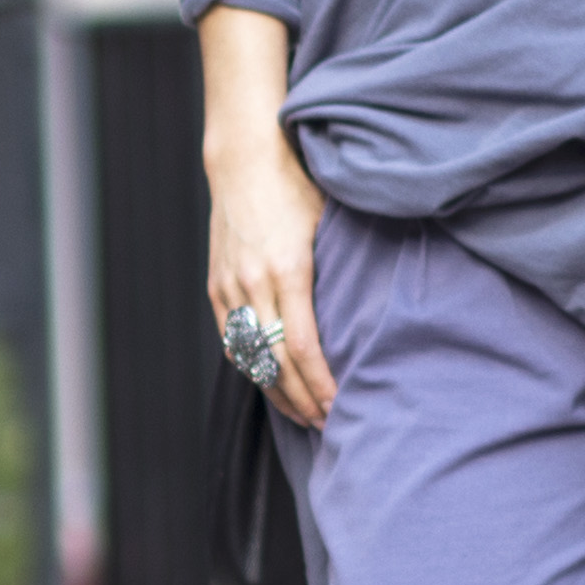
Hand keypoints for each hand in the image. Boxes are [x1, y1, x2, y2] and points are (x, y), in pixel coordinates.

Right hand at [207, 128, 335, 427]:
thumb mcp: (327, 225)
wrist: (244, 160)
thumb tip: (369, 315)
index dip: (321, 384)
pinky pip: (230, 340)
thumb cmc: (295, 186)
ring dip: (275, 391)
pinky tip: (270, 382)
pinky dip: (250, 368)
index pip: (304, 347)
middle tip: (327, 424)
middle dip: (302, 400)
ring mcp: (229, 287)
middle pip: (275, 362)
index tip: (341, 405)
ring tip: (301, 414)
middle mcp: (253, 284)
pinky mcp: (215, 287)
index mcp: (288, 270)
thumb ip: (340, 271)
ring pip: (249, 358)